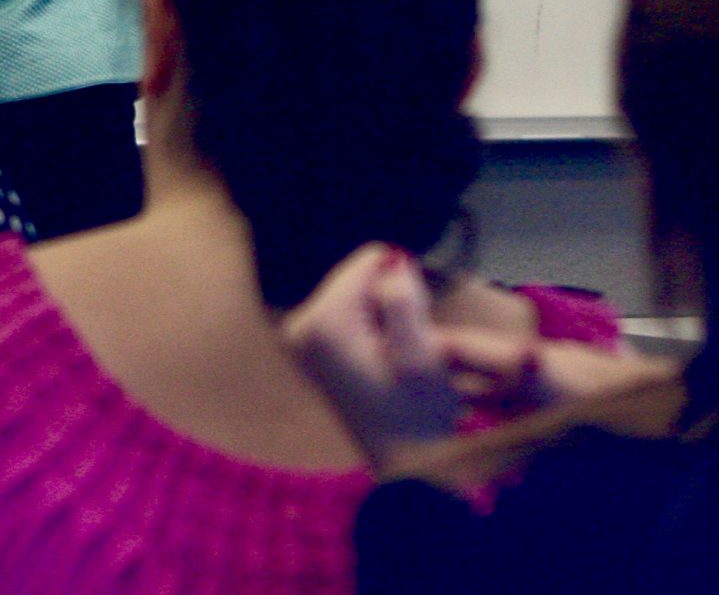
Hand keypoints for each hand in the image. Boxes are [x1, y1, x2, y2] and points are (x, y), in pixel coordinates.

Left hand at [282, 244, 467, 461]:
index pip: (371, 259)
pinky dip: (369, 326)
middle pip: (359, 275)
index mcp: (323, 323)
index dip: (401, 289)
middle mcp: (299, 324)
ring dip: (381, 315)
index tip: (408, 330)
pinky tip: (377, 359)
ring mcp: (298, 336)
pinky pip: (348, 309)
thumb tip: (393, 258)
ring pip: (356, 291)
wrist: (405, 459)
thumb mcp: (421, 357)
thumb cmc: (417, 414)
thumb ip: (403, 301)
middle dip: (388, 303)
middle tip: (399, 348)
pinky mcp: (307, 345)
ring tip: (390, 356)